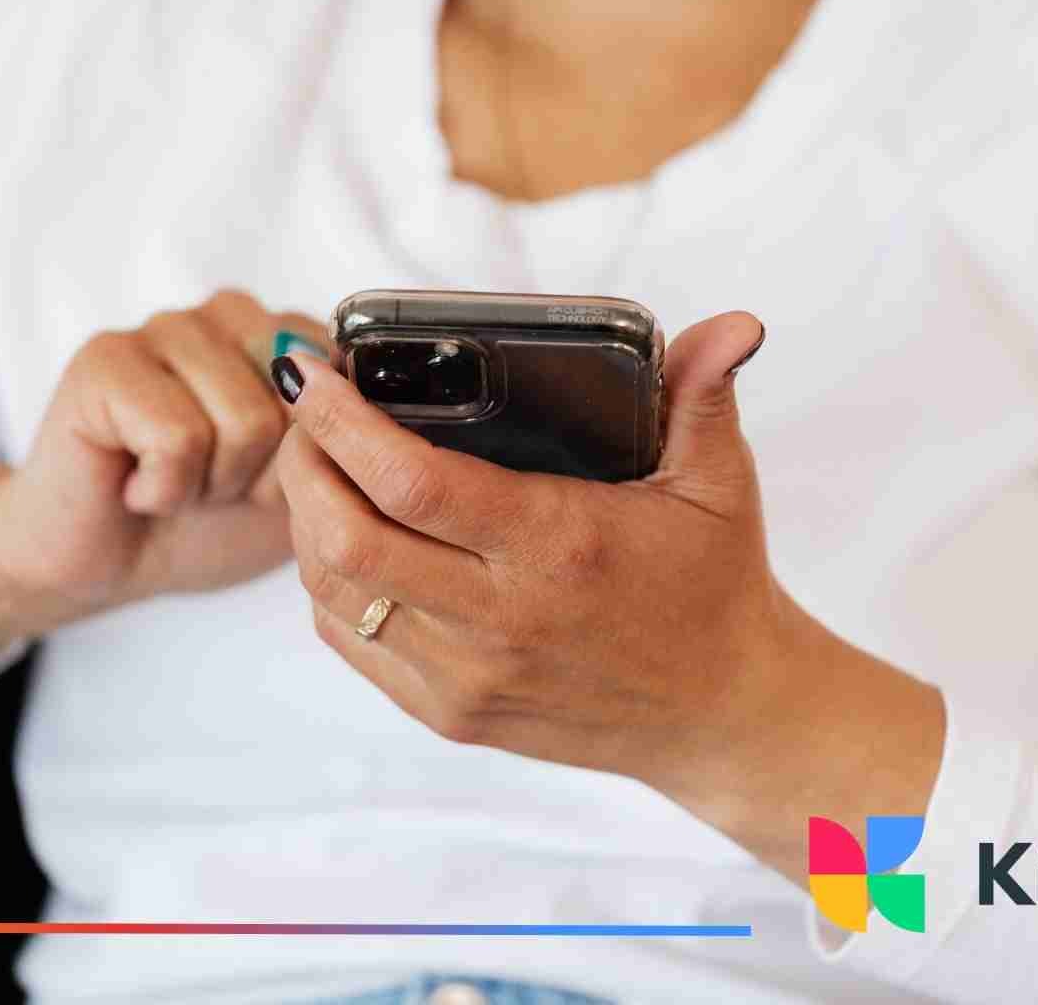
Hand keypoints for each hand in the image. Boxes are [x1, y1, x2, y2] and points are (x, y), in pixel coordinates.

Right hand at [0, 289, 326, 672]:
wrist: (105, 565)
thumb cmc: (204, 523)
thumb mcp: (303, 490)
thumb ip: (345, 443)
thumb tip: (366, 410)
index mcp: (283, 333)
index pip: (346, 383)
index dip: (310, 459)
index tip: (264, 480)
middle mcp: (227, 314)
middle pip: (301, 405)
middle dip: (264, 474)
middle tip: (213, 484)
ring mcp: (164, 326)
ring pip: (244, 420)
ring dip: (211, 484)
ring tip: (174, 482)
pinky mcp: (105, 358)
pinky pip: (179, 436)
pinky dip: (164, 488)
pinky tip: (136, 485)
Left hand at [273, 312, 942, 882]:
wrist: (720, 715)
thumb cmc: (713, 586)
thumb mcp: (719, 483)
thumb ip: (703, 394)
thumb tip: (735, 322)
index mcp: (559, 547)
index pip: (414, 484)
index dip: (342, 423)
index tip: (312, 371)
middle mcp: (503, 619)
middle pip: (348, 540)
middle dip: (303, 463)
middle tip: (305, 412)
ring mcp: (468, 676)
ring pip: (334, 592)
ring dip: (304, 520)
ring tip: (315, 464)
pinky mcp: (449, 714)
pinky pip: (350, 642)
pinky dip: (328, 582)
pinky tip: (342, 536)